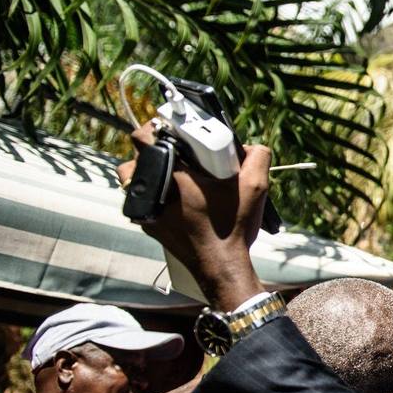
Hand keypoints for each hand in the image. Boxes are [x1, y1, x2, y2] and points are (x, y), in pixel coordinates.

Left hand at [117, 120, 268, 309]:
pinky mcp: (147, 223)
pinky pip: (143, 198)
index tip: (176, 130)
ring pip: (134, 178)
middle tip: (181, 154)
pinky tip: (179, 198)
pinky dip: (156, 193)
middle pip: (137, 156)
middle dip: (157, 149)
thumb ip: (257, 156)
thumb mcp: (255, 187)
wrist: (220, 266)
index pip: (144, 136)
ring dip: (151, 171)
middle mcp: (152, 190)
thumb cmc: (233, 226)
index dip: (157, 126)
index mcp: (172, 175)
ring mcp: (146, 209)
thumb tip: (248, 146)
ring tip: (175, 176)